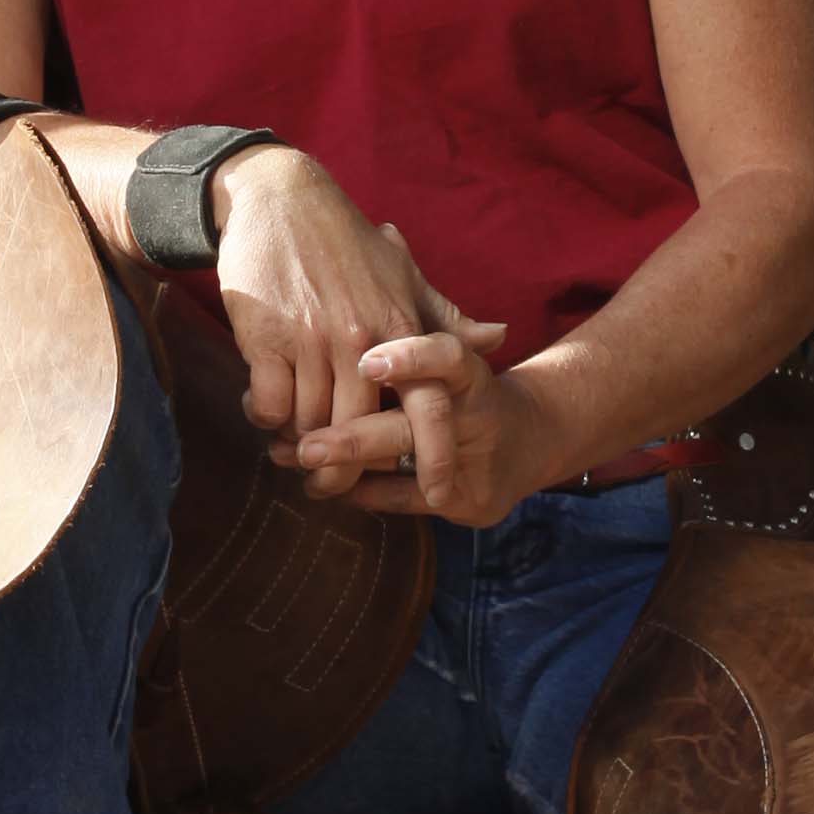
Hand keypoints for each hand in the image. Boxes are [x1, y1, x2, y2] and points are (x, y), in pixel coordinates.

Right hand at [210, 148, 465, 512]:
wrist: (279, 198)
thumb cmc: (345, 241)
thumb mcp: (402, 273)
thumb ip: (445, 316)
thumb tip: (499, 337)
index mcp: (401, 327)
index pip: (430, 405)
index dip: (437, 455)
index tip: (439, 492)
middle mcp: (362, 339)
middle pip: (362, 432)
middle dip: (347, 470)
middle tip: (331, 484)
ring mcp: (313, 340)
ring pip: (311, 426)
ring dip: (300, 443)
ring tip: (292, 446)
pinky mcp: (266, 338)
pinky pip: (270, 405)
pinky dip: (266, 416)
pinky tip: (265, 406)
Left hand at [303, 317, 559, 528]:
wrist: (522, 441)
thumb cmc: (460, 387)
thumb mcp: (441, 352)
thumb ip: (415, 328)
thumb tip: (365, 312)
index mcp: (469, 372)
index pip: (447, 357)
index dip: (412, 359)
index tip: (367, 362)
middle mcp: (475, 415)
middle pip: (411, 427)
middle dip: (354, 439)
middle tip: (304, 444)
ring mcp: (475, 461)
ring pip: (401, 466)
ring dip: (342, 468)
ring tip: (292, 460)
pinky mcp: (470, 500)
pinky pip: (403, 498)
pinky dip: (360, 491)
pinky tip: (322, 484)